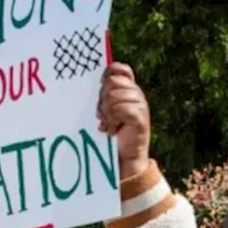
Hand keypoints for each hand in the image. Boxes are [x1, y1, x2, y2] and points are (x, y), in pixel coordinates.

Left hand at [97, 63, 150, 179]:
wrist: (126, 158)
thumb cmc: (112, 133)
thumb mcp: (106, 110)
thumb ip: (103, 95)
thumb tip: (86, 80)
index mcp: (129, 89)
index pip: (120, 69)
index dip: (108, 74)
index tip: (100, 86)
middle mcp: (137, 94)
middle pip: (113, 83)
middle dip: (103, 99)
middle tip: (102, 115)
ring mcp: (141, 105)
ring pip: (114, 96)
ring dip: (107, 112)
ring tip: (108, 124)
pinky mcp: (141, 118)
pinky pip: (120, 109)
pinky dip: (112, 120)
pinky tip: (112, 130)